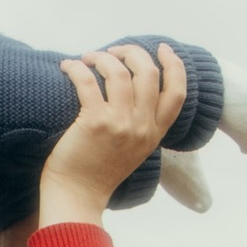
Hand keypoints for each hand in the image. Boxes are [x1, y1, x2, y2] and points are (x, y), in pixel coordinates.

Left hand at [34, 38, 187, 226]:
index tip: (161, 48)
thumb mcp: (134, 150)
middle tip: (115, 51)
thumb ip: (141, 124)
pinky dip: (77, 68)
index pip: (177, 92)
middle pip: (149, 73)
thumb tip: (132, 87)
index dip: (173, 65)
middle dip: (133, 53)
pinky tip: (69, 67)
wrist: (77, 198)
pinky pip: (87, 80)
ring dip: (103, 57)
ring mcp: (120, 124)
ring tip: (89, 58)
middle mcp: (142, 127)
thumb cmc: (98, 173)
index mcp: (155, 133)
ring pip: (119, 72)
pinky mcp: (94, 122)